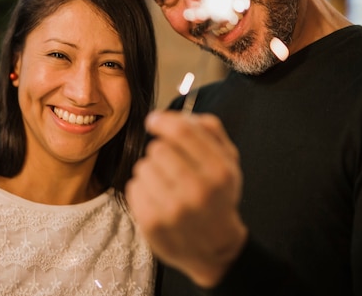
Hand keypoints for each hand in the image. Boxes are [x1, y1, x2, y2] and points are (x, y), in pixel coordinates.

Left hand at [126, 111, 247, 287]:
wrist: (215, 248)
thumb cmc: (218, 196)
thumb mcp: (228, 162)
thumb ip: (211, 131)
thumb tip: (182, 113)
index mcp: (219, 171)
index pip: (182, 132)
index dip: (163, 120)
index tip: (153, 120)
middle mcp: (198, 191)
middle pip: (158, 148)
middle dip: (160, 152)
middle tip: (170, 167)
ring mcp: (174, 210)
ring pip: (143, 167)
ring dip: (150, 171)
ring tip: (165, 185)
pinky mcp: (153, 224)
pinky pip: (133, 187)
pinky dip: (141, 189)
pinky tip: (156, 199)